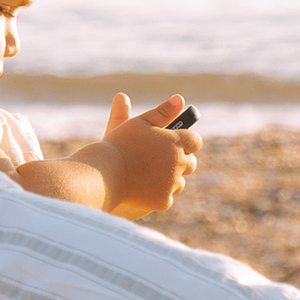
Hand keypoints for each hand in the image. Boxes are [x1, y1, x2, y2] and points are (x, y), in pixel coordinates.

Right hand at [68, 92, 199, 217]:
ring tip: (149, 175)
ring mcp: (172, 183)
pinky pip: (167, 197)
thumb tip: (179, 99)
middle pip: (190, 163)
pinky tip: (144, 189)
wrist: (104, 174)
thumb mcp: (139, 123)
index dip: (186, 142)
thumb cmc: (119, 144)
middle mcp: (179, 162)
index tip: (175, 143)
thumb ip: (162, 113)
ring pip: (179, 182)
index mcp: (176, 141)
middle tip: (161, 161)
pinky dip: (158, 194)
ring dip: (170, 179)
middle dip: (179, 161)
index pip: (195, 141)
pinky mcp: (163, 201)